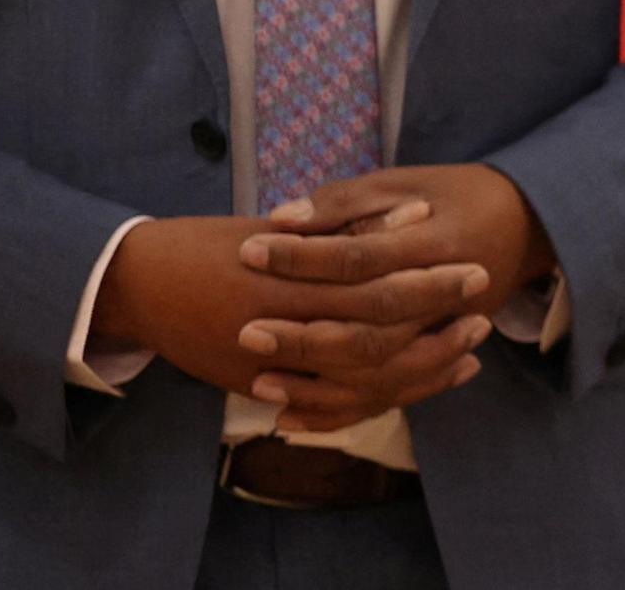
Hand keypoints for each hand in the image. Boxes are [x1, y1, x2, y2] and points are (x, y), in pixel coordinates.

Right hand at [89, 213, 490, 420]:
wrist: (141, 283)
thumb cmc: (210, 245)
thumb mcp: (274, 230)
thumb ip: (336, 234)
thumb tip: (408, 221)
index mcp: (287, 275)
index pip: (372, 281)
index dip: (425, 277)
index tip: (469, 263)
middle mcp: (281, 324)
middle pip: (376, 332)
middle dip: (434, 320)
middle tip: (483, 309)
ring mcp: (271, 365)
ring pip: (360, 379)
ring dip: (421, 368)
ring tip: (468, 354)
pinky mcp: (262, 388)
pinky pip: (331, 405)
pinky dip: (377, 398)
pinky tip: (416, 386)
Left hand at [235, 164, 555, 429]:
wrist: (529, 222)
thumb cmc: (457, 194)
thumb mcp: (407, 181)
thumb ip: (349, 200)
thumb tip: (281, 220)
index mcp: (438, 241)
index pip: (361, 257)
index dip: (304, 257)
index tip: (250, 253)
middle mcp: (444, 297)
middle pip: (370, 329)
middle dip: (305, 336)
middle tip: (248, 333)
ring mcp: (445, 331)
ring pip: (380, 373)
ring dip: (318, 385)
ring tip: (259, 382)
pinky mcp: (438, 352)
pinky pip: (390, 396)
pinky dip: (341, 412)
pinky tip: (290, 418)